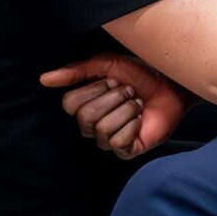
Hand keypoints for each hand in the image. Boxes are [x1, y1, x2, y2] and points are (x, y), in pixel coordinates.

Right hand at [40, 53, 189, 159]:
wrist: (172, 85)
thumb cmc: (140, 74)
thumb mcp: (108, 65)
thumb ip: (77, 71)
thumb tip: (44, 79)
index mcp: (84, 105)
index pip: (70, 104)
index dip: (95, 89)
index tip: (114, 80)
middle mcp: (92, 126)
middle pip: (85, 118)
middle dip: (114, 98)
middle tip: (129, 92)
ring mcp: (108, 140)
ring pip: (103, 129)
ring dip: (126, 109)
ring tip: (138, 104)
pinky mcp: (125, 151)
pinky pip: (118, 141)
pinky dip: (134, 124)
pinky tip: (141, 119)